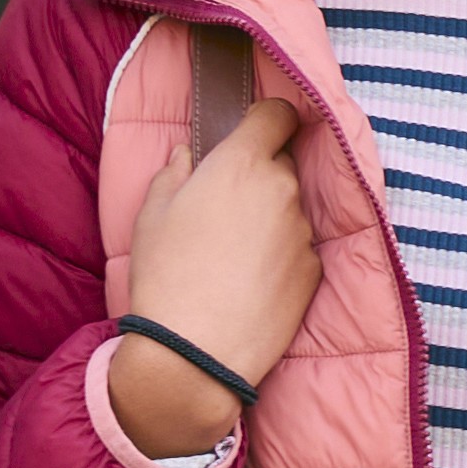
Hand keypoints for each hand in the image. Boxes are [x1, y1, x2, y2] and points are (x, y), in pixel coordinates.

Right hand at [108, 89, 312, 462]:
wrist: (196, 353)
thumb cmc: (165, 275)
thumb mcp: (151, 215)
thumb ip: (174, 173)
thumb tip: (187, 156)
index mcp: (243, 164)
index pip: (279, 114)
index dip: (267, 120)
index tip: (253, 133)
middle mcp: (283, 190)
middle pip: (281, 165)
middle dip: (260, 176)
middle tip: (225, 207)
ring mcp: (304, 232)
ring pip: (291, 209)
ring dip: (271, 219)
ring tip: (234, 255)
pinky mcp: (316, 270)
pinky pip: (299, 248)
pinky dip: (282, 256)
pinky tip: (251, 282)